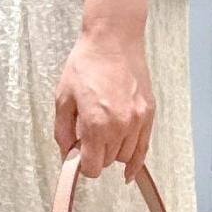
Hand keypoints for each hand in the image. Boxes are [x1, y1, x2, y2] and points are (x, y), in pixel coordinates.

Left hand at [54, 25, 154, 182]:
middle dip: (96, 155)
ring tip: (104, 134)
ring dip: (113, 153)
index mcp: (96, 124)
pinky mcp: (148, 114)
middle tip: (88, 137)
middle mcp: (120, 126)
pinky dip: (136, 162)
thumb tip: (67, 153)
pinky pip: (144, 148)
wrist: (113, 40)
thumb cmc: (87, 63)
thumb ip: (63, 131)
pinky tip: (129, 171)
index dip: (82, 165)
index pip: (92, 167)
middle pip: (108, 162)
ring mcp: (137, 121)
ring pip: (125, 157)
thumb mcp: (63, 98)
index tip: (78, 157)